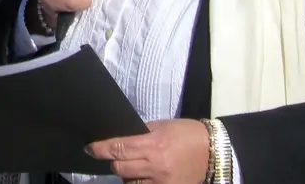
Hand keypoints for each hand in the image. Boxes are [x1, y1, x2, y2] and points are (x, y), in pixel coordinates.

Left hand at [87, 119, 210, 183]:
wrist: (215, 151)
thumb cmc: (188, 133)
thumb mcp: (163, 126)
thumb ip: (142, 133)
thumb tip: (124, 139)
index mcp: (153, 145)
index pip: (119, 148)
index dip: (100, 149)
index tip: (90, 149)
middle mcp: (155, 166)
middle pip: (120, 168)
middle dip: (114, 161)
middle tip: (115, 156)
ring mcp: (162, 182)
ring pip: (129, 183)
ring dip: (126, 175)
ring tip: (131, 167)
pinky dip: (138, 183)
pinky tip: (141, 177)